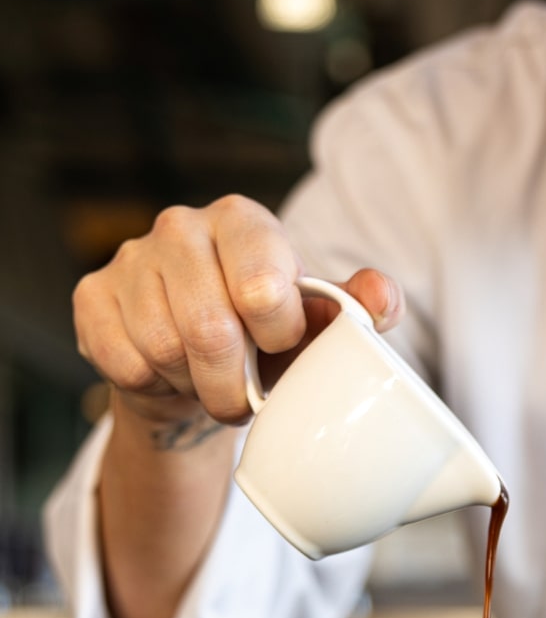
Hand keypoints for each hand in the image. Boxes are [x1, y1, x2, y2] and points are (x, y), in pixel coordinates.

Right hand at [72, 195, 404, 426]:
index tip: (281, 345)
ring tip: (207, 380)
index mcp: (244, 221)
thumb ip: (358, 308)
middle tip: (244, 396)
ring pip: (164, 351)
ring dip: (194, 386)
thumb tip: (381, 298)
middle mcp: (181, 226)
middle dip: (233, 384)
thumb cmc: (265, 338)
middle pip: (208, 330)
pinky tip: (167, 373)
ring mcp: (131, 259)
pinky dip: (154, 386)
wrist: (198, 365)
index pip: (261, 288)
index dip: (277, 336)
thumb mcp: (317, 324)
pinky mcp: (92, 296)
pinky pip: (125, 363)